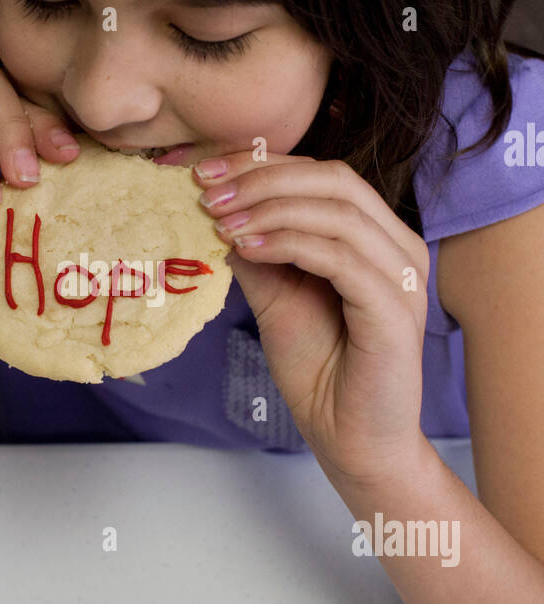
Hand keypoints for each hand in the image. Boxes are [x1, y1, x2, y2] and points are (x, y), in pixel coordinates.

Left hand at [193, 150, 429, 483]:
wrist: (352, 440)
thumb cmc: (321, 373)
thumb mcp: (277, 298)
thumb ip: (257, 254)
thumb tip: (217, 210)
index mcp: (377, 236)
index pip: (322, 175)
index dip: (261, 163)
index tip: (201, 170)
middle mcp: (398, 247)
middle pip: (333, 178)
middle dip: (262, 176)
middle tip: (207, 190)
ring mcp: (402, 276)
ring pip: (336, 210)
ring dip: (269, 207)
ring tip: (219, 219)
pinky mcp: (394, 309)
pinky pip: (339, 257)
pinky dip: (288, 244)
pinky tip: (247, 247)